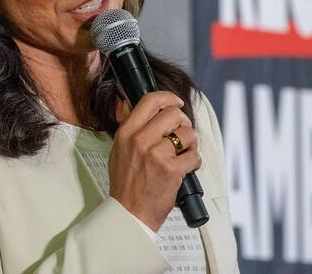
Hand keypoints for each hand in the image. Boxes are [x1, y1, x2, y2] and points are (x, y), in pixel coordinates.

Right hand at [108, 91, 201, 231]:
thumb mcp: (117, 150)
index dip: (168, 98)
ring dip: (190, 143)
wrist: (129, 213)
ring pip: (187, 134)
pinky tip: (185, 167)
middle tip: (181, 133)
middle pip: (173, 114)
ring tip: (182, 153)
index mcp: (126, 133)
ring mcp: (157, 155)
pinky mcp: (172, 170)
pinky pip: (194, 156)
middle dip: (182, 122)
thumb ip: (127, 127)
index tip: (176, 102)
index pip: (150, 101)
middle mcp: (140, 141)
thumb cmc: (125, 184)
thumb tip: (128, 104)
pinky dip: (194, 161)